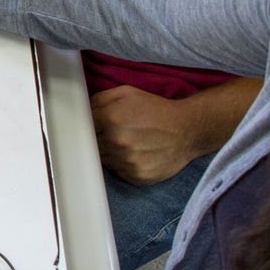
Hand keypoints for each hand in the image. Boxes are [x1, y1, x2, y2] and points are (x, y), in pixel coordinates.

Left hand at [91, 85, 218, 184]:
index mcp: (111, 118)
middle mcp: (116, 141)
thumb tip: (82, 110)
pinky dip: (123, 164)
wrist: (187, 130)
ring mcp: (126, 161)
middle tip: (113, 134)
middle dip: (99, 139)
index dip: (90, 126)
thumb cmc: (156, 109)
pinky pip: (118, 171)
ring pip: (104, 159)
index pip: (84, 126)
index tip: (95, 126)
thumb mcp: (127, 93)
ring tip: (127, 143)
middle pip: (92, 145)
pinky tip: (135, 154)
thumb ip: (100, 99)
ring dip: (110, 153)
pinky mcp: (135, 176)